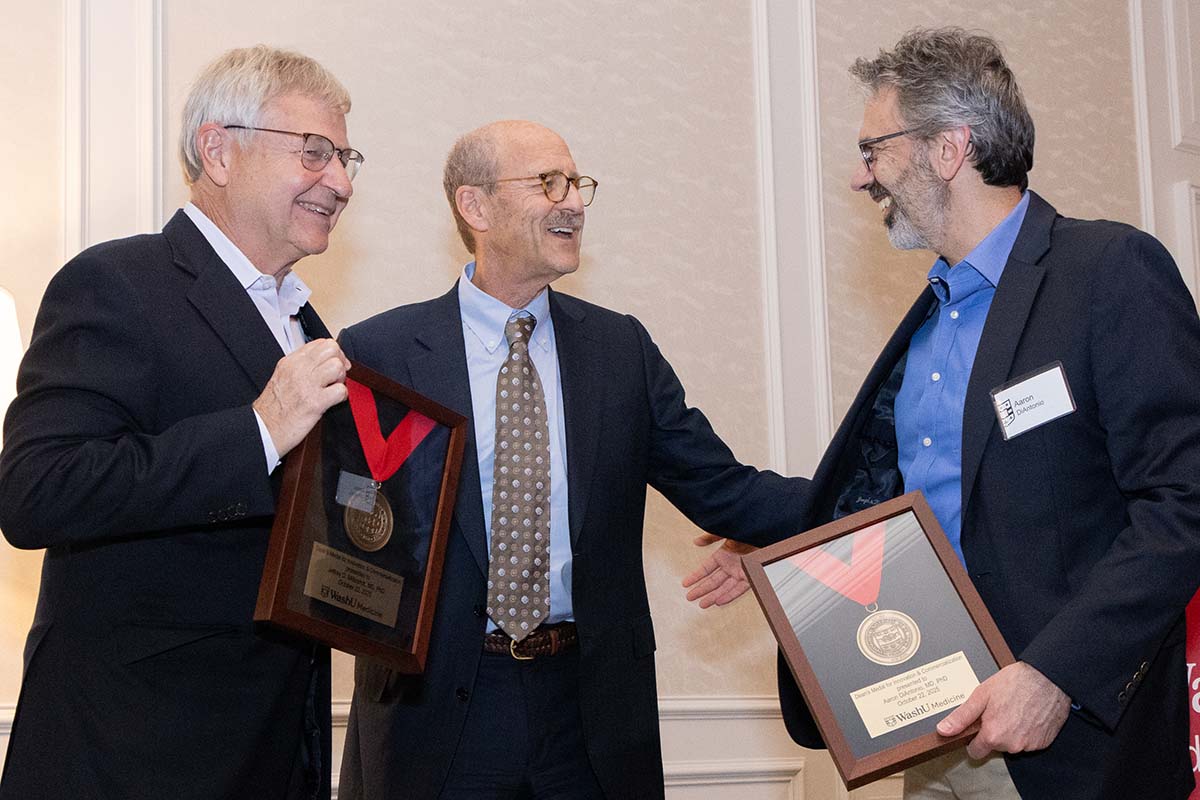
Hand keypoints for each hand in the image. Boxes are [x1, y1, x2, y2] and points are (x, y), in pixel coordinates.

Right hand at [253, 339, 350, 456]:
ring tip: (333, 388)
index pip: (320, 343)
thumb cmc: (273, 409)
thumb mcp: (282, 378)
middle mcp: (298, 370)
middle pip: (331, 349)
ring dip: (341, 378)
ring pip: (337, 366)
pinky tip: (333, 401)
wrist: (264, 429)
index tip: (335, 363)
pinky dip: (342, 396)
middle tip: (336, 376)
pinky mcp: (315, 402)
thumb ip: (300, 367)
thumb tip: (322, 362)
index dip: (333, 352)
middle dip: (339, 361)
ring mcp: (307, 385)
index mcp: (290, 362)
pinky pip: (340, 390)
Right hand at [681, 534, 757, 607]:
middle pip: (713, 581)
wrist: (764, 532)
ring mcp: (739, 571)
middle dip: (701, 590)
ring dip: (713, 596)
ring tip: (703, 604)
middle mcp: (730, 565)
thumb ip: (710, 538)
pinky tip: (719, 601)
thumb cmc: (746, 530)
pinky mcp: (749, 576)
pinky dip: (729, 596)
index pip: (706, 569)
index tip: (685, 583)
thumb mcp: (724, 532)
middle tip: (690, 597)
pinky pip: (738, 589)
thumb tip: (696, 542)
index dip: (695, 576)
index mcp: (722, 555)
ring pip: (724, 588)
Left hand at [937, 661, 1069, 758]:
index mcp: (993, 735)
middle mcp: (1012, 745)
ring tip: (1015, 709)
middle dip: (994, 732)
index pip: (975, 752)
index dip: (974, 739)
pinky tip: (1028, 714)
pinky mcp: (1044, 742)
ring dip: (1011, 731)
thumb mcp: (981, 695)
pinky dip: (1027, 731)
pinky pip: (1029, 741)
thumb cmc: (1015, 683)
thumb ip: (962, 717)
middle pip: (995, 746)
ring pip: (1012, 744)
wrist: (1048, 677)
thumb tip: (943, 731)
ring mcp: (1030, 745)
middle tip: (998, 710)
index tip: (977, 727)